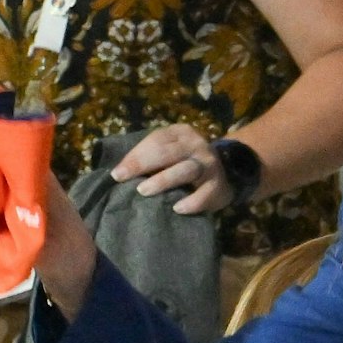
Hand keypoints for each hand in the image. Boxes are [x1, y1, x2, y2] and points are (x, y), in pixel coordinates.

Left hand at [110, 124, 233, 213]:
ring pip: (186, 169)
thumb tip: (117, 173)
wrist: (226, 173)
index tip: (117, 174)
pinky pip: (205, 193)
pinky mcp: (219, 185)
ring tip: (144, 191)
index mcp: (181, 133)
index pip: (156, 140)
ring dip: (164, 180)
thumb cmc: (183, 163)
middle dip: (144, 164)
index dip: (135, 156)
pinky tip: (177, 209)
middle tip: (123, 179)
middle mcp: (197, 145)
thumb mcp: (168, 152)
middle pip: (169, 152)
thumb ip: (148, 156)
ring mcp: (210, 164)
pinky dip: (192, 201)